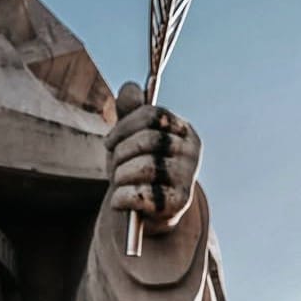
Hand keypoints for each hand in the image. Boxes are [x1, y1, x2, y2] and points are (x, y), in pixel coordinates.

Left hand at [105, 82, 200, 232]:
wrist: (146, 213)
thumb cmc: (136, 169)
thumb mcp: (130, 139)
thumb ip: (129, 113)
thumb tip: (130, 87)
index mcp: (183, 131)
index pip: (152, 115)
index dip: (123, 127)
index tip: (109, 143)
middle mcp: (191, 152)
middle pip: (148, 140)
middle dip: (121, 153)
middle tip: (114, 166)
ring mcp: (188, 178)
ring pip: (145, 167)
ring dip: (121, 176)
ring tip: (119, 183)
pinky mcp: (179, 204)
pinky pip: (142, 194)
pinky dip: (122, 197)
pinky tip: (120, 201)